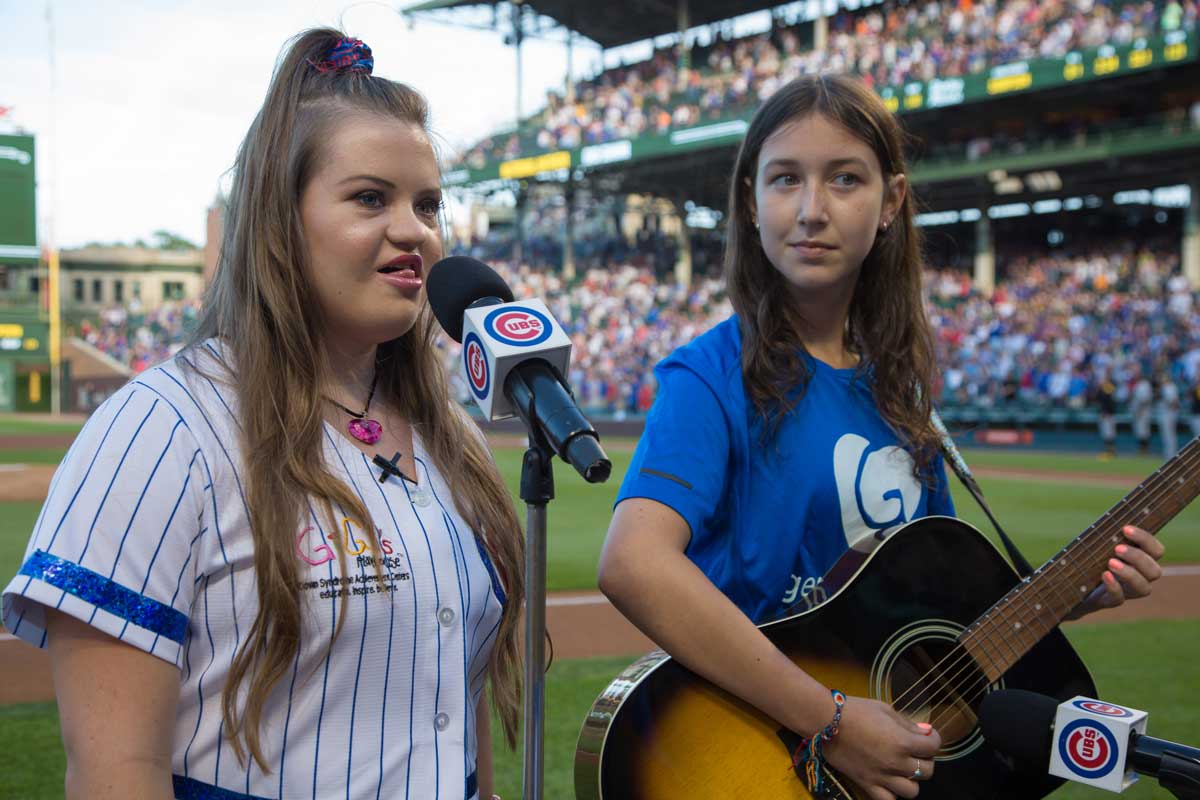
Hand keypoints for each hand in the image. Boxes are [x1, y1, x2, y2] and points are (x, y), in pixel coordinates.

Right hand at [821, 696, 939, 799]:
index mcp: (902, 741)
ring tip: (903, 767)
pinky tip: (889, 782)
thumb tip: (926, 732)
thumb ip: (908, 724)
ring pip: (912, 791)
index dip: (934, 739)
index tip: (927, 735)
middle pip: (927, 771)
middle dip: (925, 759)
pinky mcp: (867, 784)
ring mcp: (881, 776)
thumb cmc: (856, 710)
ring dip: (912, 779)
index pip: (933, 746)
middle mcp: (895, 762)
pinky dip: (892, 794)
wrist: (825, 720)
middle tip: (915, 750)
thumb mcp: (885, 710)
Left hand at [1068, 525, 1164, 618]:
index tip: (1125, 528)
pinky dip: (1113, 586)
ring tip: (1110, 562)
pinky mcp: (1110, 601)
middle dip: (1138, 558)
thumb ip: (1109, 535)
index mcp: (1141, 559)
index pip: (1156, 550)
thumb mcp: (1100, 544)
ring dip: (1130, 574)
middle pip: (1155, 571)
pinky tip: (1104, 574)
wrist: (1074, 584)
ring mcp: (1127, 591)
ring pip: (1143, 588)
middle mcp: (1140, 577)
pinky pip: (1119, 598)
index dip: (1145, 539)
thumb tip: (1109, 520)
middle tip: (1117, 548)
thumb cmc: (1091, 558)